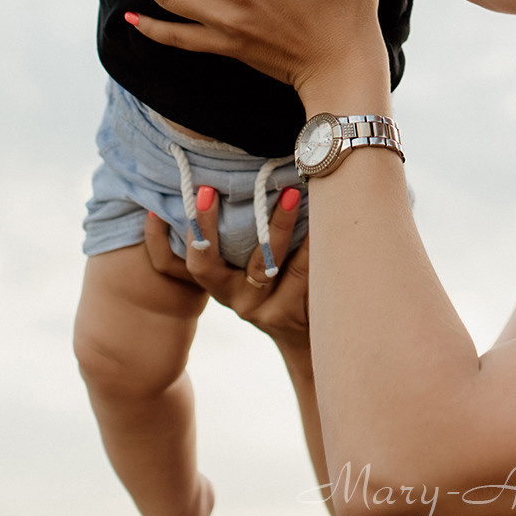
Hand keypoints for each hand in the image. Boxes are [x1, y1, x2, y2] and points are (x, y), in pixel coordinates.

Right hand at [142, 186, 309, 350]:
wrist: (306, 335)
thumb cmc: (279, 286)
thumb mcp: (256, 267)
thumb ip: (246, 235)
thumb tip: (249, 180)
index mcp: (219, 282)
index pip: (194, 258)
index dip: (192, 227)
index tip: (197, 190)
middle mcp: (233, 298)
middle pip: (208, 265)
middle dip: (205, 224)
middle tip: (211, 188)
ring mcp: (259, 308)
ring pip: (264, 263)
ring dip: (278, 224)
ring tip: (291, 191)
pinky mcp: (287, 314)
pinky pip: (300, 272)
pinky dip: (311, 243)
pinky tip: (323, 216)